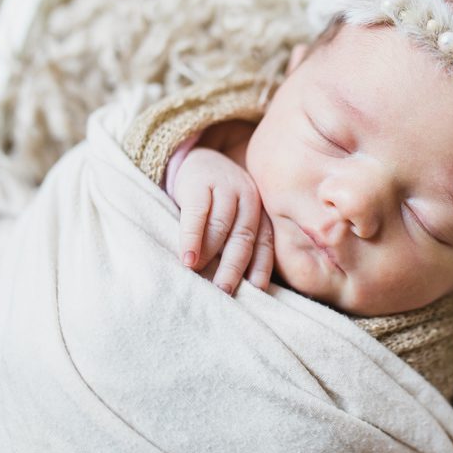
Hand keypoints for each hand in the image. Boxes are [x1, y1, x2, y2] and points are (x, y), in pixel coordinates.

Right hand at [171, 147, 274, 293]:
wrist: (195, 162)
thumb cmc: (215, 205)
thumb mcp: (233, 220)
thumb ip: (237, 244)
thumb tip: (241, 288)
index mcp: (260, 211)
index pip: (264, 242)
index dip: (261, 267)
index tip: (256, 291)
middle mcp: (248, 197)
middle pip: (244, 237)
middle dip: (234, 267)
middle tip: (225, 290)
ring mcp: (224, 186)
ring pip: (221, 225)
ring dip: (210, 254)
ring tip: (201, 276)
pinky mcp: (199, 182)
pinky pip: (196, 214)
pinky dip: (192, 238)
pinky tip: (187, 258)